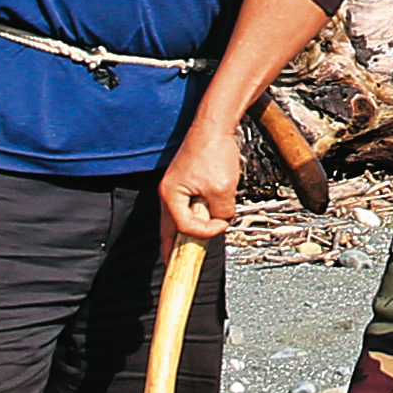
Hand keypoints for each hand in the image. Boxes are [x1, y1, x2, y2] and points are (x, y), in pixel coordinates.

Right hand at [154, 115, 245, 244]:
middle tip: (172, 268)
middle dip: (172, 249)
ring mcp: (177, 187)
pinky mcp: (187, 182)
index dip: (205, 231)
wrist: (215, 125)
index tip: (222, 225)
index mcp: (171, 195)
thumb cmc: (213, 150)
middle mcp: (169, 193)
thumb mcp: (222, 189)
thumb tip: (222, 221)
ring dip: (190, 229)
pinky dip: (197, 214)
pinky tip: (208, 215)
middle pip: (169, 229)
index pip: (184, 227)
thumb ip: (222, 212)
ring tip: (193, 245)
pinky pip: (189, 206)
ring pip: (179, 218)